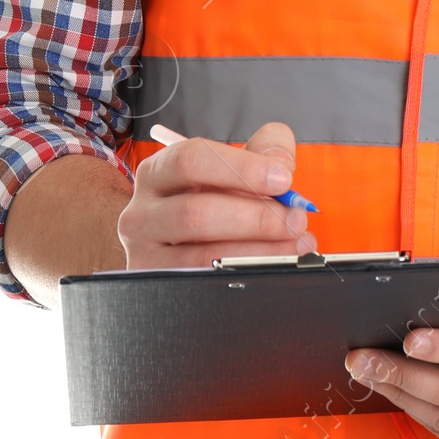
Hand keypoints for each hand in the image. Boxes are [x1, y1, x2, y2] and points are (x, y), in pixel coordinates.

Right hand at [115, 120, 316, 269]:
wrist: (177, 243)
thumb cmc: (209, 199)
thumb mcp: (232, 167)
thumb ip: (262, 151)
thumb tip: (281, 163)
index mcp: (158, 172)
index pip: (191, 160)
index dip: (240, 168)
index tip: (283, 179)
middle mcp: (143, 212)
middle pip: (197, 212)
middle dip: (256, 217)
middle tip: (295, 219)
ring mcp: (145, 254)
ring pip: (202, 255)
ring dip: (259, 250)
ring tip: (294, 243)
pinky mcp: (157, 288)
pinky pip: (204, 284)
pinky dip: (244, 274)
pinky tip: (271, 266)